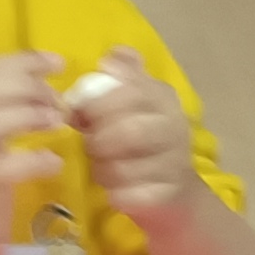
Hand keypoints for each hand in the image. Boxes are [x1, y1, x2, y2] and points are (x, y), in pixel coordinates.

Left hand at [66, 48, 200, 228]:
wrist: (175, 186)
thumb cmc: (143, 135)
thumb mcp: (136, 99)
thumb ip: (122, 76)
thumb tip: (110, 59)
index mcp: (163, 97)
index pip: (129, 92)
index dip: (96, 105)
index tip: (79, 114)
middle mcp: (174, 127)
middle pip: (128, 132)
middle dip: (98, 140)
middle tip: (89, 143)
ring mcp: (175, 162)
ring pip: (123, 167)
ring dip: (102, 168)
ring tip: (100, 165)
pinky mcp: (168, 194)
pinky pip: (129, 195)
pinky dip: (114, 193)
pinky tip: (114, 188)